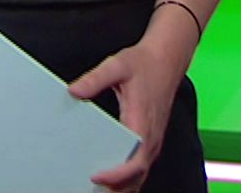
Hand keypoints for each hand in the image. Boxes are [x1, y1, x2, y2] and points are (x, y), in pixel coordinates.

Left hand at [69, 31, 191, 191]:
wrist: (166, 61)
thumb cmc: (143, 64)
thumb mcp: (117, 65)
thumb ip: (94, 79)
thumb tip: (74, 91)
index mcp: (143, 124)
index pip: (135, 162)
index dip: (117, 175)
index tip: (96, 177)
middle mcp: (151, 138)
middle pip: (137, 176)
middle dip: (116, 187)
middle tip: (87, 187)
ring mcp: (152, 142)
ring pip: (140, 176)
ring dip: (122, 186)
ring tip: (95, 189)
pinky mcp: (150, 140)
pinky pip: (140, 167)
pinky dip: (128, 179)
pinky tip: (111, 182)